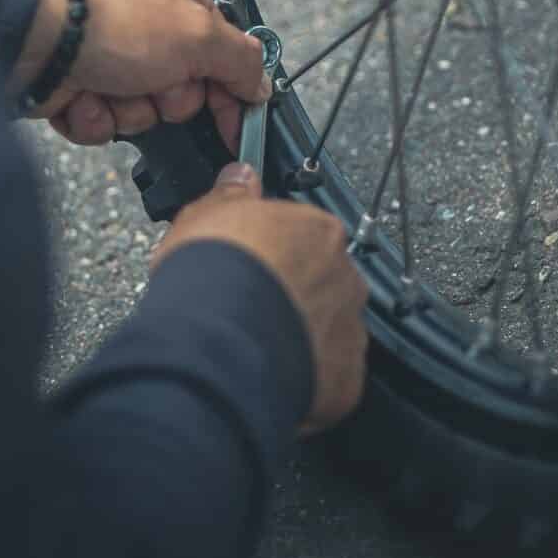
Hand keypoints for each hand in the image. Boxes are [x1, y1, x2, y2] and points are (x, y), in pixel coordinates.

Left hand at [14, 0, 269, 149]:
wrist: (34, 40)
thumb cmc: (111, 21)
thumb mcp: (197, 35)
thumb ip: (239, 60)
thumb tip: (261, 83)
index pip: (220, 51)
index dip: (230, 90)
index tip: (238, 123)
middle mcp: (142, 22)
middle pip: (182, 88)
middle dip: (167, 98)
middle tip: (153, 83)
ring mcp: (106, 54)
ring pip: (141, 110)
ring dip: (127, 110)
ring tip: (107, 88)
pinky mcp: (75, 83)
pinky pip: (102, 120)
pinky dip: (93, 117)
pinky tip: (80, 97)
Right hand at [155, 162, 367, 434]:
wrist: (219, 340)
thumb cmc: (215, 271)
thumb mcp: (207, 214)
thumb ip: (230, 194)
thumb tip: (240, 176)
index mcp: (319, 232)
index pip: (304, 236)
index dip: (273, 252)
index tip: (250, 263)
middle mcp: (346, 279)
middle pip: (322, 284)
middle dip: (291, 295)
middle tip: (249, 308)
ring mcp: (350, 331)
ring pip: (328, 332)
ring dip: (300, 338)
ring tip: (255, 348)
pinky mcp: (345, 381)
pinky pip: (328, 379)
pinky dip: (304, 380)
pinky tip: (269, 378)